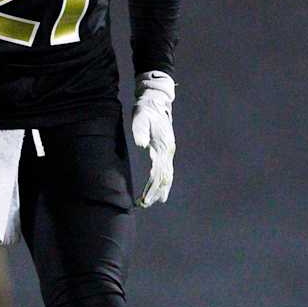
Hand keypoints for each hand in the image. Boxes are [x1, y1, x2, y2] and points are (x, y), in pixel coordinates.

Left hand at [131, 71, 174, 206]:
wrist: (156, 101)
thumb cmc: (146, 109)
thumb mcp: (140, 116)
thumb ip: (140, 130)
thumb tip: (141, 144)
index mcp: (162, 146)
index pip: (157, 172)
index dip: (151, 187)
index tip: (144, 198)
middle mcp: (168, 151)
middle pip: (163, 178)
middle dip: (154, 193)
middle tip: (143, 205)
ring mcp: (168, 152)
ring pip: (166, 177)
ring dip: (159, 192)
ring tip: (149, 203)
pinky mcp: (166, 151)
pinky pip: (166, 172)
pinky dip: (163, 185)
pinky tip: (160, 194)